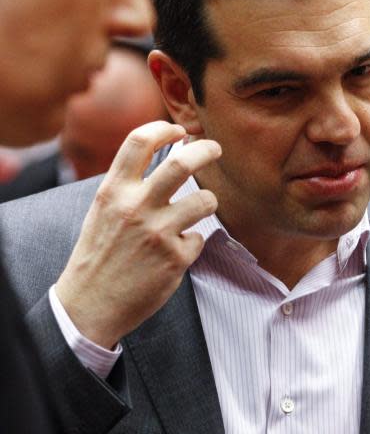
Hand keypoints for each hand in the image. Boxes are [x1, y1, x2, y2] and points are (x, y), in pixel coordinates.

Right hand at [55, 121, 220, 348]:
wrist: (89, 305)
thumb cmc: (100, 253)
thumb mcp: (104, 209)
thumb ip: (130, 183)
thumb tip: (167, 151)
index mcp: (113, 192)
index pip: (139, 141)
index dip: (164, 128)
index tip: (180, 130)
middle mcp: (136, 207)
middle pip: (183, 163)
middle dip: (207, 149)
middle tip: (215, 148)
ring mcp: (158, 233)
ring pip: (205, 200)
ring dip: (209, 200)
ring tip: (202, 206)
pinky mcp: (176, 258)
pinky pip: (200, 238)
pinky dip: (193, 241)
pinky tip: (177, 251)